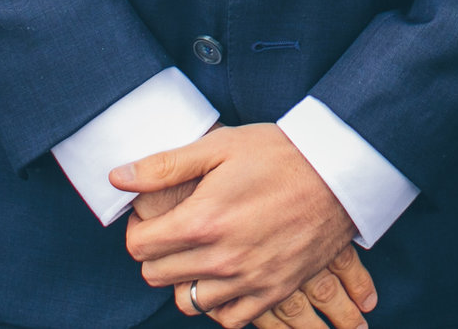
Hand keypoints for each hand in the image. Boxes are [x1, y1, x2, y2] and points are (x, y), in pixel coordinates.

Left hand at [112, 124, 363, 325]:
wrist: (341, 173)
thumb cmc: (280, 153)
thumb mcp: (220, 146)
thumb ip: (164, 166)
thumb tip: (116, 178)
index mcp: (203, 220)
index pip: (139, 248)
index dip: (139, 230)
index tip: (153, 218)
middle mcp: (222, 258)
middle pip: (157, 277)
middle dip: (157, 255)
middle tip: (175, 232)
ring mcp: (249, 279)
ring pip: (188, 302)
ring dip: (185, 280)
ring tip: (199, 254)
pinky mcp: (273, 292)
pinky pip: (227, 319)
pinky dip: (219, 303)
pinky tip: (224, 276)